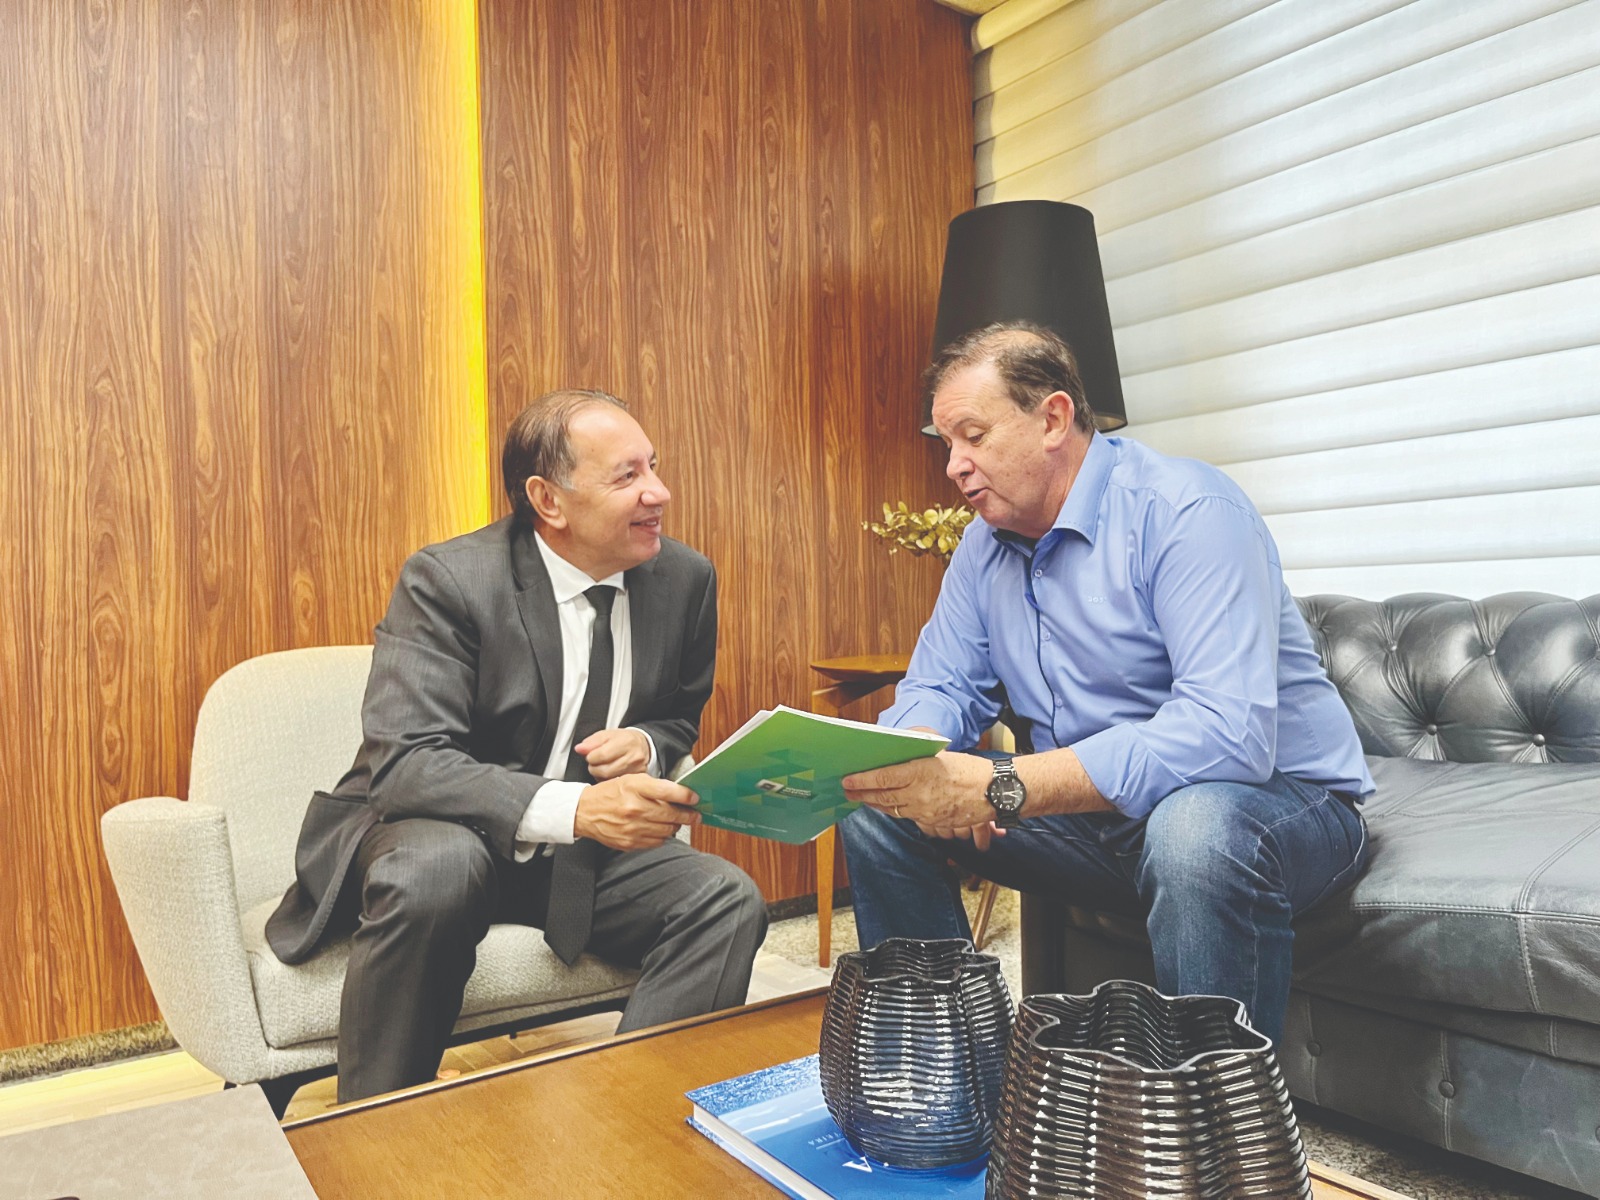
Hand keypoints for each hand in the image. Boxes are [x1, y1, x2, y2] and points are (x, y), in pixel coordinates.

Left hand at [574, 727, 651, 780]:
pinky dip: (608, 780)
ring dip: (600, 775)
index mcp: (626, 742)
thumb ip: (591, 742)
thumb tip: (580, 749)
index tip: (590, 755)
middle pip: (605, 770)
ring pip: (609, 780)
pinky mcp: (636, 779)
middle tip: (595, 763)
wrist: (641, 745)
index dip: (591, 757)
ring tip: (602, 767)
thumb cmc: (623, 740)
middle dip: (594, 768)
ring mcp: (637, 770)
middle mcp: (634, 756)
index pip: (602, 755)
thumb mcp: (606, 735)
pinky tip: (610, 773)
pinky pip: (616, 784)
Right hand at [574, 774, 699, 851]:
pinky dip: (662, 836)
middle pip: (672, 815)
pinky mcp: (630, 842)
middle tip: (695, 815)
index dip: (686, 796)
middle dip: (688, 815)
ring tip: (676, 821)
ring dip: (675, 826)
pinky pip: (656, 842)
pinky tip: (660, 829)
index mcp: (635, 788)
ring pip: (667, 830)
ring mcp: (632, 827)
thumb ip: (655, 786)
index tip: (694, 799)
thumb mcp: (631, 780)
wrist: (584, 812)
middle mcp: (634, 808)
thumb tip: (680, 794)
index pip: (669, 792)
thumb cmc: (610, 794)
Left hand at [841, 751, 1003, 847]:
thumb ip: (915, 761)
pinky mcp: (932, 822)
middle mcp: (919, 793)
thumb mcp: (940, 756)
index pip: (883, 777)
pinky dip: (894, 811)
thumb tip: (893, 759)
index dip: (861, 780)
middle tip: (846, 791)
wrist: (994, 792)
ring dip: (875, 804)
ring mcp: (925, 811)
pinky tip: (887, 806)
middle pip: (882, 796)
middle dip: (861, 794)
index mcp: (920, 771)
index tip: (847, 779)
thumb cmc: (969, 769)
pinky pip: (908, 817)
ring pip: (892, 809)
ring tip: (862, 798)